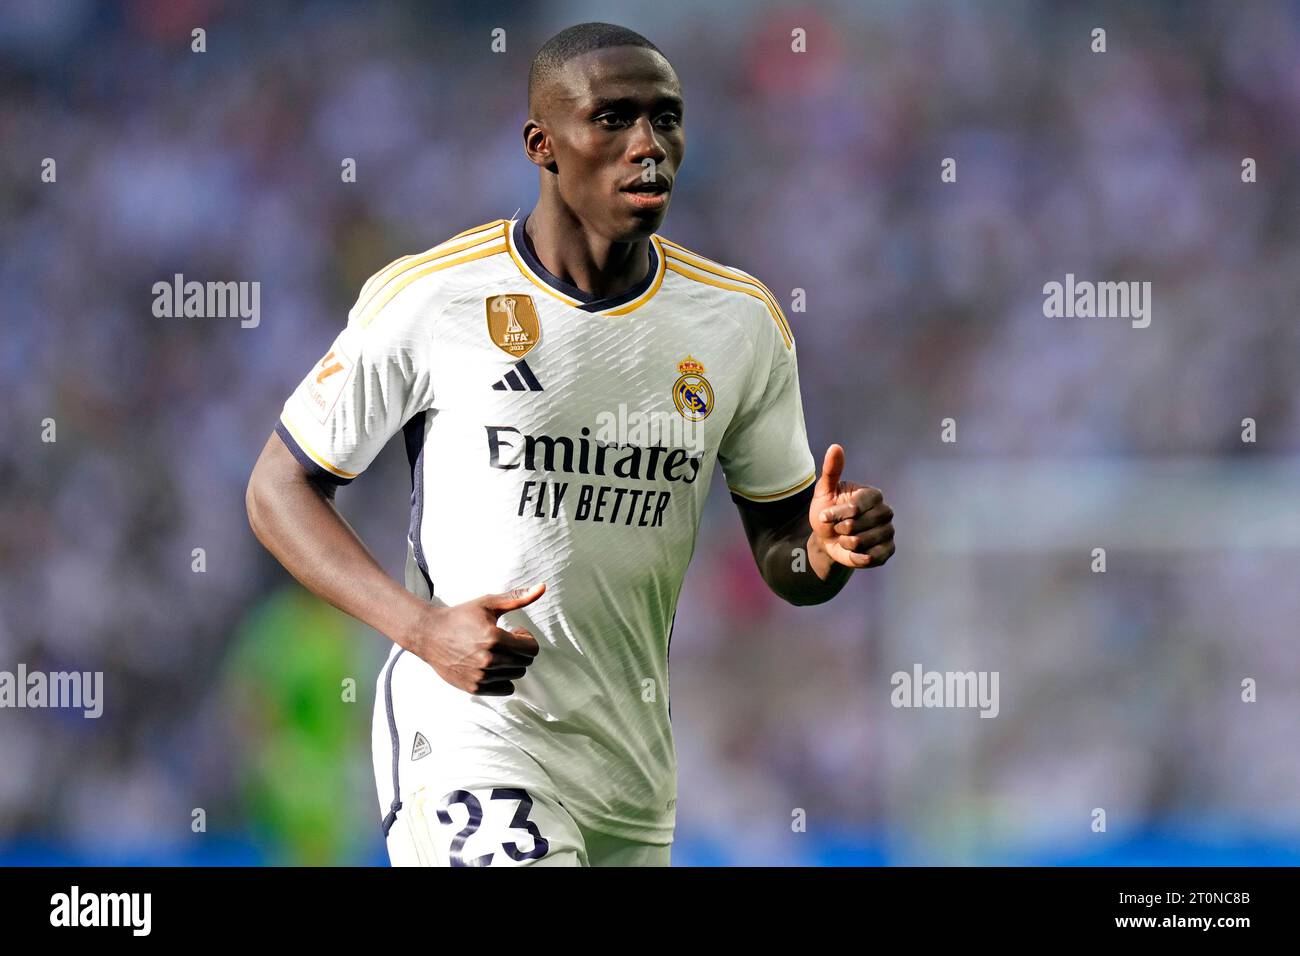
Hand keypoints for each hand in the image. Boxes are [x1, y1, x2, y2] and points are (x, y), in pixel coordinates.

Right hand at [405, 583, 545, 695]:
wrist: (429, 634)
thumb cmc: (461, 616)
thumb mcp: (489, 603)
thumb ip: (517, 598)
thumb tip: (543, 587)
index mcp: (494, 638)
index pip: (532, 649)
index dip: (527, 639)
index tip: (515, 632)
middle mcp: (488, 660)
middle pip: (525, 662)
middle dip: (520, 651)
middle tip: (504, 641)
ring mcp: (480, 676)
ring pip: (516, 675)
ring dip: (511, 664)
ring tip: (495, 652)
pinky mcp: (474, 687)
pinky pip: (506, 689)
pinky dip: (503, 678)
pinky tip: (490, 665)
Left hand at [808, 444, 894, 569]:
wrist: (828, 540)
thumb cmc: (827, 513)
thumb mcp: (824, 491)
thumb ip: (831, 470)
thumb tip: (835, 447)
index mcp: (873, 495)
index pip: (854, 507)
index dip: (836, 515)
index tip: (824, 517)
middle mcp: (885, 511)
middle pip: (857, 526)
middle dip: (839, 530)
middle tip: (838, 528)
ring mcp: (889, 531)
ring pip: (862, 542)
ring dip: (845, 543)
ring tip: (845, 538)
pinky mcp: (888, 550)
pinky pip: (871, 557)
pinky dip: (856, 557)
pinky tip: (853, 550)